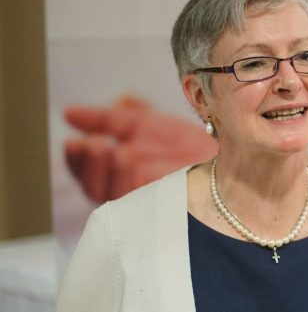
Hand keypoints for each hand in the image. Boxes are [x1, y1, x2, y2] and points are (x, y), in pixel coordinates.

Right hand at [64, 96, 217, 202]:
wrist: (224, 151)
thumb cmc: (182, 141)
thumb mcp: (141, 122)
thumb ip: (108, 119)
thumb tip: (69, 114)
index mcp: (114, 171)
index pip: (83, 172)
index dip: (75, 160)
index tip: (74, 142)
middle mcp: (125, 189)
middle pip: (94, 189)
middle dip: (90, 167)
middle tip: (95, 145)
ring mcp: (145, 201)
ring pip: (116, 198)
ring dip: (111, 173)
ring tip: (114, 151)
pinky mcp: (166, 207)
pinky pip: (144, 204)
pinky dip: (136, 184)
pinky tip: (136, 165)